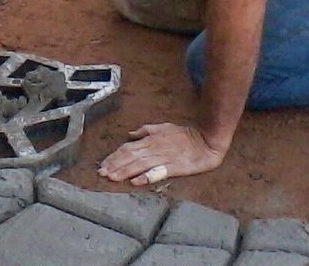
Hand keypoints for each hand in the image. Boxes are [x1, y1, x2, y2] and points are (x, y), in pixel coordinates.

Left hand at [97, 122, 225, 185]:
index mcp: (151, 139)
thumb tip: (130, 134)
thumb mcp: (163, 127)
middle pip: (130, 156)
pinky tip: (136, 181)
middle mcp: (154, 148)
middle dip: (114, 165)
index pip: (127, 148)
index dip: (114, 156)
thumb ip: (146, 131)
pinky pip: (158, 172)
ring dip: (124, 171)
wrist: (207, 141)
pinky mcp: (174, 167)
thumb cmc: (186, 135)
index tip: (103, 164)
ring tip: (112, 178)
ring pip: (139, 164)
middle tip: (101, 173)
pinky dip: (146, 176)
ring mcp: (164, 158)